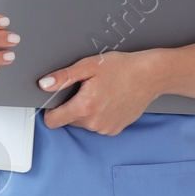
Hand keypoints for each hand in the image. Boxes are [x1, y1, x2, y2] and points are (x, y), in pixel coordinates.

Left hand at [38, 50, 161, 134]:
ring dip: (86, 111)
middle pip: (68, 120)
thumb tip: (43, 85)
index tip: (56, 100)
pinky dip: (99, 115)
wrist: (151, 76)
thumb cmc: (122, 68)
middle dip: (71, 106)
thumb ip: (63, 77)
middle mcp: (94, 123)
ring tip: (99, 93)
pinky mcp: (115, 129)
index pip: (52, 121)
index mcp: (84, 108)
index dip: (50, 110)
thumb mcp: (89, 66)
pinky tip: (109, 100)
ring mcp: (106, 128)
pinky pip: (97, 125)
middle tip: (85, 89)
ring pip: (83, 123)